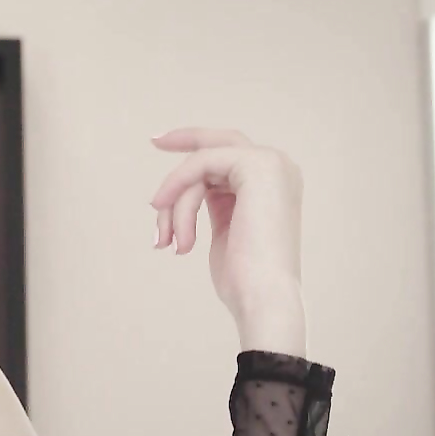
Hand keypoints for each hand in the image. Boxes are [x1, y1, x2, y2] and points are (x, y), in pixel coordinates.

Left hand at [148, 128, 304, 329]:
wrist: (264, 296)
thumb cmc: (244, 277)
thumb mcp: (227, 231)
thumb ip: (217, 204)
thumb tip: (189, 194)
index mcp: (275, 184)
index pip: (230, 153)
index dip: (196, 146)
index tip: (161, 143)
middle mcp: (279, 168)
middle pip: (218, 143)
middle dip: (184, 139)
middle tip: (155, 140)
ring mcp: (271, 164)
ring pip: (201, 164)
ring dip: (176, 203)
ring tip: (169, 241)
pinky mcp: (258, 166)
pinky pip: (201, 164)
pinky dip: (179, 190)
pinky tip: (172, 224)